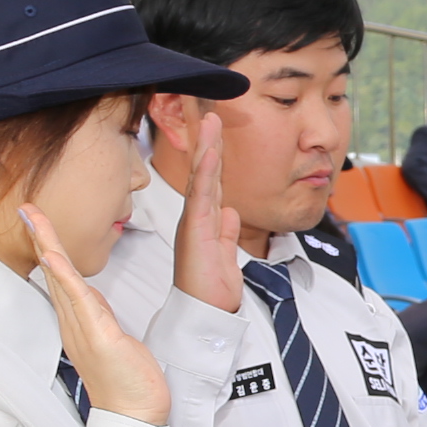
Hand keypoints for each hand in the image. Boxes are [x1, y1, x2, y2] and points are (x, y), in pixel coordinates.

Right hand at [24, 204, 168, 423]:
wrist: (134, 416)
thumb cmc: (127, 384)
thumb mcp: (112, 339)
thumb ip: (98, 316)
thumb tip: (90, 298)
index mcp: (78, 322)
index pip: (59, 277)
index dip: (48, 247)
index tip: (37, 222)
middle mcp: (74, 323)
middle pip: (53, 272)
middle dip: (39, 237)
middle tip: (26, 208)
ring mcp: (82, 329)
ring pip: (61, 279)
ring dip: (47, 246)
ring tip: (34, 218)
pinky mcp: (97, 336)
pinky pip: (78, 300)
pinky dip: (64, 276)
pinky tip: (53, 256)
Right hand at [171, 110, 240, 314]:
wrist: (205, 311)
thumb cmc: (211, 287)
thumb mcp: (226, 253)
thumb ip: (227, 232)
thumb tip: (232, 213)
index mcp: (205, 221)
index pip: (212, 182)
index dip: (215, 157)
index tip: (217, 132)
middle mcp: (197, 217)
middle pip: (205, 173)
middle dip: (208, 143)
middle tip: (211, 115)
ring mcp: (194, 221)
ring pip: (201, 178)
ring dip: (206, 149)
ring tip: (209, 122)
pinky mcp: (195, 229)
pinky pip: (201, 196)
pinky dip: (205, 174)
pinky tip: (209, 155)